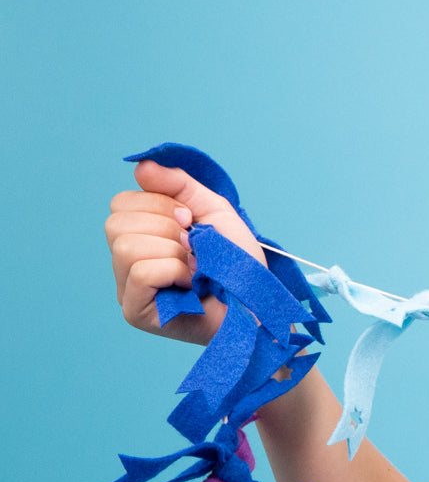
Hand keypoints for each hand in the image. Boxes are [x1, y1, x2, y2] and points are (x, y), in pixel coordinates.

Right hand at [106, 161, 266, 344]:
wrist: (258, 302)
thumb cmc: (237, 263)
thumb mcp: (212, 210)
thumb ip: (178, 185)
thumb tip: (140, 168)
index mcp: (139, 237)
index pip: (120, 203)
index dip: (159, 205)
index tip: (190, 222)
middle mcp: (125, 264)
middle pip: (117, 224)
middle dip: (166, 228)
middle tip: (194, 249)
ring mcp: (127, 291)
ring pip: (126, 247)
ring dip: (173, 252)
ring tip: (195, 268)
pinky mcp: (136, 313)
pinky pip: (140, 272)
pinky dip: (173, 270)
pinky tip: (190, 284)